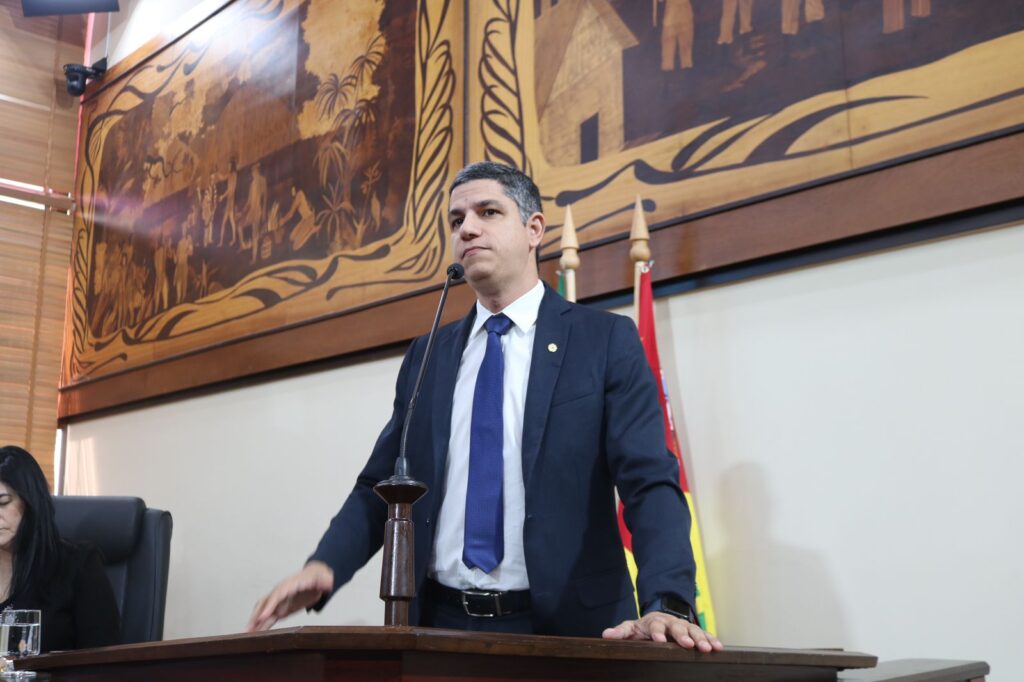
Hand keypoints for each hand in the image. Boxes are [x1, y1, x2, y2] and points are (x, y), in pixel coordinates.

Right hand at [246, 561, 333, 631]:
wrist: (316, 576)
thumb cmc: (319, 577)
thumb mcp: (325, 579)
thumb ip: (325, 582)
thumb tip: (327, 584)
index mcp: (291, 584)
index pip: (278, 595)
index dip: (270, 605)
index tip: (262, 616)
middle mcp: (281, 592)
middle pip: (266, 602)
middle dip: (257, 615)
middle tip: (249, 628)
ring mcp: (280, 601)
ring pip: (264, 611)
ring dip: (255, 621)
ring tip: (247, 633)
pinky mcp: (281, 608)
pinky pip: (269, 617)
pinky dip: (262, 625)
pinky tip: (256, 633)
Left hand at [602, 612, 723, 651]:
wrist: (658, 617)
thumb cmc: (643, 628)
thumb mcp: (630, 628)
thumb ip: (620, 632)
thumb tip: (606, 636)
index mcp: (654, 622)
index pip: (655, 626)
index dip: (657, 633)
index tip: (658, 640)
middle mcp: (671, 622)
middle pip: (678, 628)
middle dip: (683, 636)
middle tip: (688, 645)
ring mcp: (684, 626)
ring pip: (694, 631)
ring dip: (701, 639)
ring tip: (707, 649)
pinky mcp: (694, 631)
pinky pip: (705, 634)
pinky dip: (712, 639)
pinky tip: (718, 647)